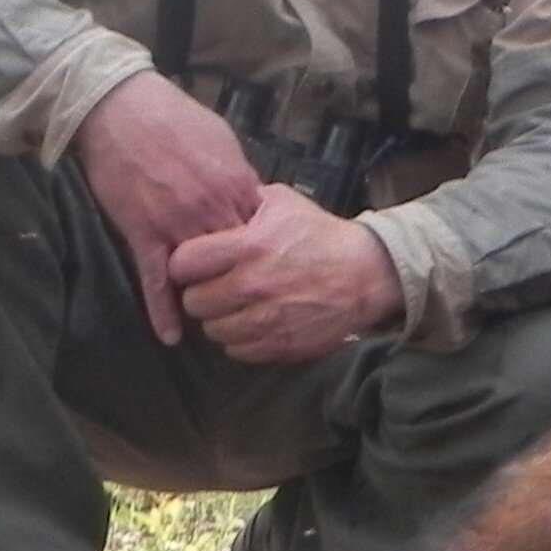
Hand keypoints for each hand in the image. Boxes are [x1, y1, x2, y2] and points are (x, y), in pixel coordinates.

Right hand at [73, 72, 262, 343]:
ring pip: (202, 274)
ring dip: (210, 297)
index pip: (260, 233)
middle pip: (237, 260)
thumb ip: (239, 175)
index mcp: (236, 186)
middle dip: (244, 281)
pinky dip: (163, 310)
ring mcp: (175, 224)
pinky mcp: (142, 232)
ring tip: (219, 321)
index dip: (265, 252)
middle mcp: (210, 210)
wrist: (120, 107)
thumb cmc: (174, 117)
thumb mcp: (223, 141)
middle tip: (251, 304)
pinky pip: (155, 280)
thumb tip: (252, 195)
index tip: (269, 268)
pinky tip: (172, 336)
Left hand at [168, 184, 401, 363]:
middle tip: (217, 286)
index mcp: (248, 246)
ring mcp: (266, 319)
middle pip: (193, 302)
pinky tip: (254, 322)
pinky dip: (241, 339)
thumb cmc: (323, 237)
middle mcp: (253, 285)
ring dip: (221, 319)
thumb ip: (242, 202)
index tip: (195, 265)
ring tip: (237, 306)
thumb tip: (209, 200)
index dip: (185, 264)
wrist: (368, 273)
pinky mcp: (280, 344)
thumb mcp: (283, 202)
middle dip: (201, 293)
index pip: (182, 264)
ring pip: (212, 329)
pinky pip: (237, 350)